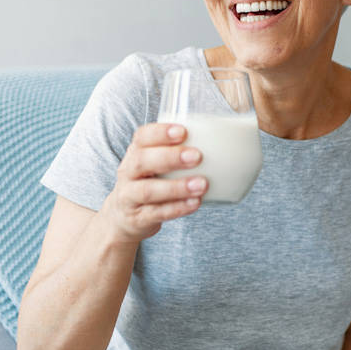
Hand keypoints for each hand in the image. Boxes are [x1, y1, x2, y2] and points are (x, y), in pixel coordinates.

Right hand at [101, 123, 207, 241]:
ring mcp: (130, 196)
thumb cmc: (150, 180)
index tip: (183, 131)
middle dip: (170, 157)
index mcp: (135, 152)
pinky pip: (156, 213)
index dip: (160, 133)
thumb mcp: (155, 162)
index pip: (141, 137)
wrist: (124, 216)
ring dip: (177, 187)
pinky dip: (177, 208)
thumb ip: (179, 150)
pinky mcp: (138, 218)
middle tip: (197, 156)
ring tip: (202, 184)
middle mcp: (128, 172)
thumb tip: (226, 137)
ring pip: (148, 191)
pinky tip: (195, 203)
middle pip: (142, 161)